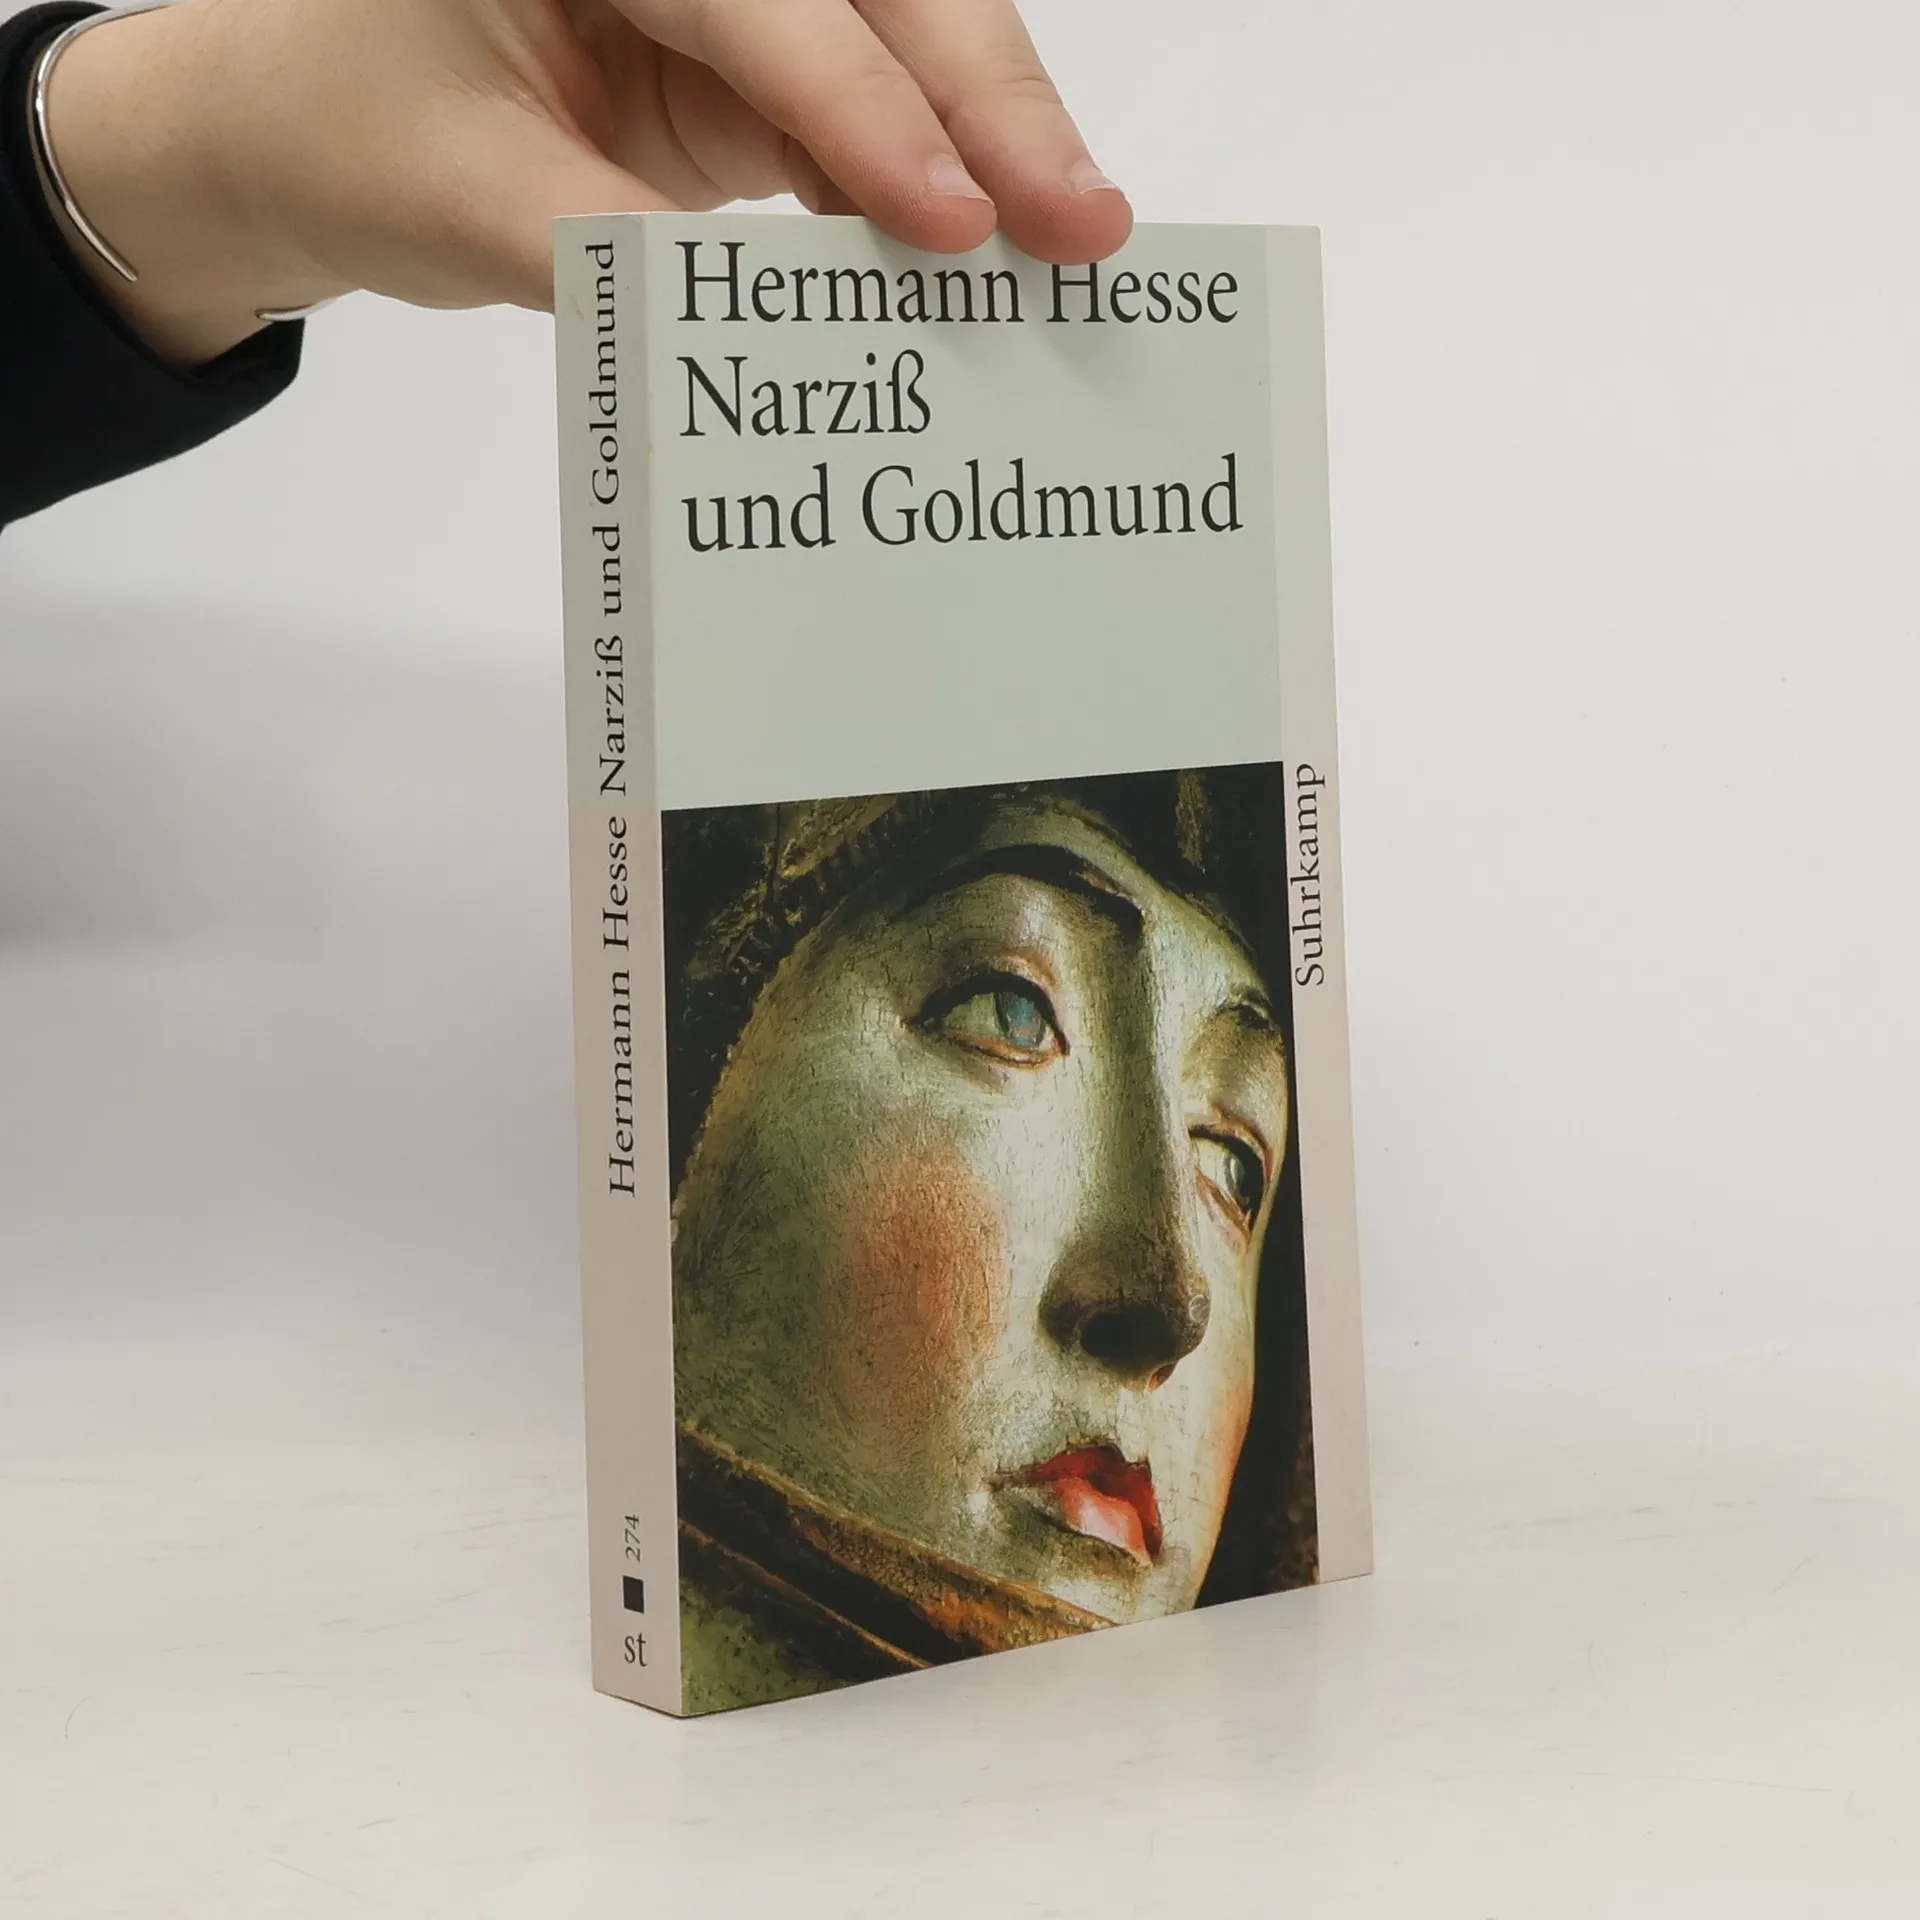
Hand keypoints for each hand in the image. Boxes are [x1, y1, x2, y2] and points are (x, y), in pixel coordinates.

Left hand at [42, 0, 1133, 364]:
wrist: (291, 130)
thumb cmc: (346, 128)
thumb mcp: (467, 200)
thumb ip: (625, 258)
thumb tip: (786, 329)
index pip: (766, 6)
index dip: (870, 115)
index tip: (956, 223)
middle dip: (990, 102)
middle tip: (1084, 221)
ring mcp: (725, 2)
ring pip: (899, 42)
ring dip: (990, 139)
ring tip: (1071, 240)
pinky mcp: (745, 73)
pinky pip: (864, 115)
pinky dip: (929, 183)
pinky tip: (984, 252)